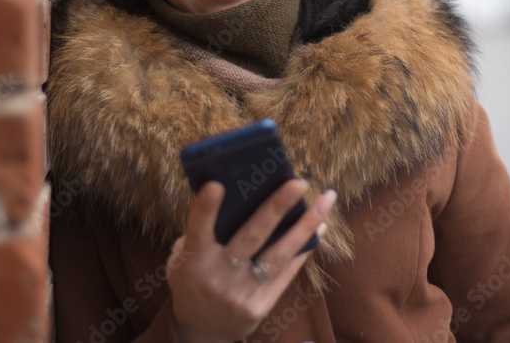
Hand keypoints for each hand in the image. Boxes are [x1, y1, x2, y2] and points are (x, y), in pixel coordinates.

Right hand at [165, 180, 336, 342]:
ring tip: (326, 199)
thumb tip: (236, 196)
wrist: (200, 331)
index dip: (206, 209)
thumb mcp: (184, 258)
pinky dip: (304, 248)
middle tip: (299, 182)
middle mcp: (219, 277)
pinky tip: (319, 226)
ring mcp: (242, 293)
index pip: (198, 230)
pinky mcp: (261, 305)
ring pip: (279, 255)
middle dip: (277, 207)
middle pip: (251, 237)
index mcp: (194, 261)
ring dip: (305, 225)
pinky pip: (287, 272)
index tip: (217, 184)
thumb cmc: (194, 280)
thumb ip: (203, 232)